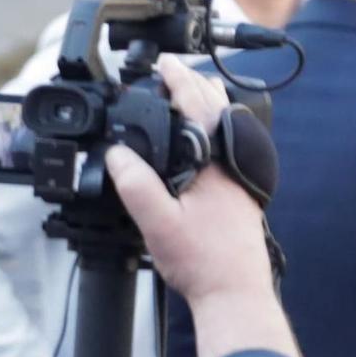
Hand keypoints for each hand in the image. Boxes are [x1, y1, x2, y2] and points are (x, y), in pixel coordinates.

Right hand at [104, 55, 298, 356]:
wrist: (235, 294)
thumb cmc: (203, 262)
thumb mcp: (158, 223)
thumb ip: (136, 185)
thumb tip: (117, 154)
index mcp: (215, 164)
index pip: (199, 107)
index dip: (178, 80)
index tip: (162, 63)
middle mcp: (232, 167)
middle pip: (219, 111)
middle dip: (194, 86)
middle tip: (170, 73)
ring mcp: (238, 181)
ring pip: (224, 130)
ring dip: (204, 108)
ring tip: (182, 98)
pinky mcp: (238, 195)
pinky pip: (224, 149)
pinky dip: (207, 132)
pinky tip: (192, 146)